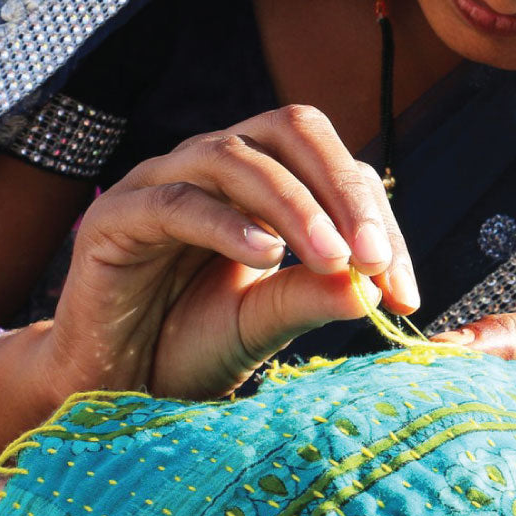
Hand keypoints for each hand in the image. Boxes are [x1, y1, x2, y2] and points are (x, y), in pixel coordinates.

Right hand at [40, 104, 418, 400]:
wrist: (109, 386)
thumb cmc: (188, 343)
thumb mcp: (263, 322)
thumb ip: (311, 296)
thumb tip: (378, 286)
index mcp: (259, 181)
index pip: (333, 167)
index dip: (377, 219)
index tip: (405, 293)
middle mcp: (213, 165)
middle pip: (289, 129)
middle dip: (342, 188)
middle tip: (376, 255)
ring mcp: (161, 182)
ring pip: (236, 157)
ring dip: (293, 204)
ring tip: (331, 257)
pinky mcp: (117, 216)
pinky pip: (176, 201)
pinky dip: (225, 223)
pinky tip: (266, 257)